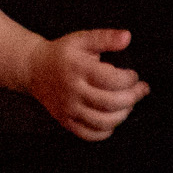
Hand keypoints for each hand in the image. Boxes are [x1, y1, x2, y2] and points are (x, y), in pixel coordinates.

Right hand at [24, 29, 147, 141]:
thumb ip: (105, 37)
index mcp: (78, 68)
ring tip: (128, 105)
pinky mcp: (65, 120)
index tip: (134, 75)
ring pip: (102, 122)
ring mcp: (68, 108)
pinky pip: (89, 134)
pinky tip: (111, 119)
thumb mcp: (82, 39)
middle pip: (110, 103)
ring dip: (123, 115)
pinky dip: (105, 131)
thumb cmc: (62, 53)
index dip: (130, 79)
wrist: (33, 69)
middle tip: (139, 91)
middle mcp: (72, 90)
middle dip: (132, 98)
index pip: (112, 80)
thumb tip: (127, 37)